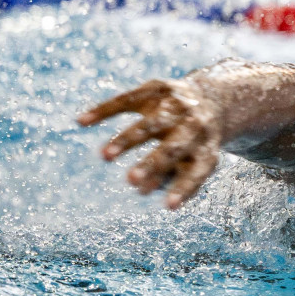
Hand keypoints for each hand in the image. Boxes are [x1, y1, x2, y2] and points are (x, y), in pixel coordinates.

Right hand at [77, 78, 223, 208]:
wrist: (212, 97)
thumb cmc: (195, 142)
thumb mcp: (192, 159)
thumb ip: (170, 176)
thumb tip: (142, 190)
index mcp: (206, 148)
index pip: (197, 171)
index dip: (184, 188)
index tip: (169, 207)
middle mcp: (196, 126)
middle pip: (174, 147)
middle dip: (153, 163)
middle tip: (131, 180)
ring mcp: (177, 105)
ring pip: (151, 123)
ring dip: (128, 139)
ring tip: (104, 156)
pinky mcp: (158, 89)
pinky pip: (128, 100)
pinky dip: (105, 110)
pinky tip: (82, 122)